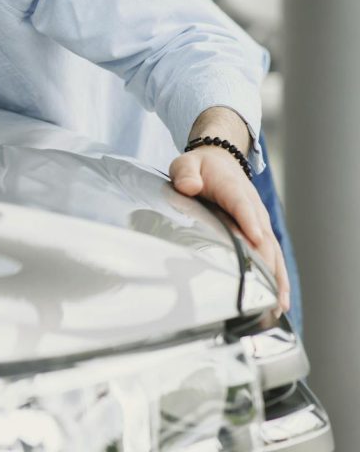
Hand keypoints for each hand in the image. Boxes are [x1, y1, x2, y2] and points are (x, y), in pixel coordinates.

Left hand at [170, 147, 289, 311]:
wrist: (220, 161)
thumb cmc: (200, 167)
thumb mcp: (186, 164)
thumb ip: (185, 173)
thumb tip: (188, 186)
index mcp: (233, 189)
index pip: (241, 205)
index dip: (248, 221)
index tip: (254, 238)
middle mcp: (252, 206)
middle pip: (263, 235)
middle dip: (266, 262)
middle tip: (268, 290)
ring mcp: (259, 220)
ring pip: (272, 250)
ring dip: (277, 277)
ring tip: (279, 304)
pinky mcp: (260, 231)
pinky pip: (271, 255)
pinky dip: (276, 277)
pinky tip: (278, 300)